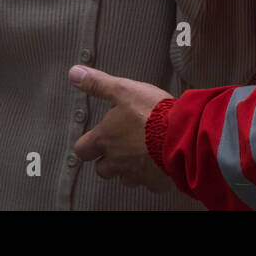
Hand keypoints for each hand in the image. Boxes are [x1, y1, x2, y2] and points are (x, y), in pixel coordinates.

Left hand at [70, 66, 174, 192]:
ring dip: (128, 168)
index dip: (87, 145)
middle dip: (107, 160)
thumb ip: (98, 84)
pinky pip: (148, 182)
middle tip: (118, 147)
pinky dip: (150, 175)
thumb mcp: (124, 90)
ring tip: (139, 154)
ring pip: (124, 177)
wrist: (181, 133)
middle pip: (102, 169)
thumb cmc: (152, 111)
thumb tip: (74, 73)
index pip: (82, 150)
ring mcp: (135, 173)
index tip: (95, 139)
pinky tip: (158, 162)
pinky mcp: (154, 181)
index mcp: (105, 139)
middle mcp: (116, 160)